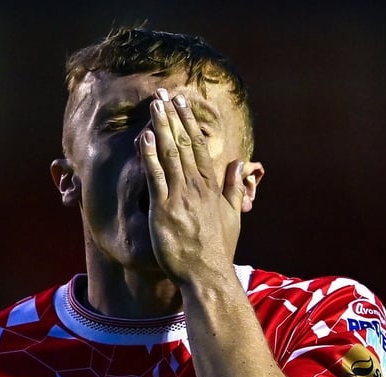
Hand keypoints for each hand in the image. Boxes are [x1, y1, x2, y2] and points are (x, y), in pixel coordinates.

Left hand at [137, 88, 245, 283]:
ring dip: (161, 127)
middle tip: (162, 94)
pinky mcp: (164, 209)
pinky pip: (155, 176)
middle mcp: (196, 186)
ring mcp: (180, 196)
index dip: (189, 122)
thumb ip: (235, 188)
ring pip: (170, 154)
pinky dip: (150, 155)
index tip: (181, 103)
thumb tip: (241, 166)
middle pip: (183, 143)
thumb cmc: (218, 248)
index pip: (199, 146)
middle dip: (172, 117)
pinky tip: (144, 136)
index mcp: (211, 186)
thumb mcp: (233, 215)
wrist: (207, 273)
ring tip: (153, 105)